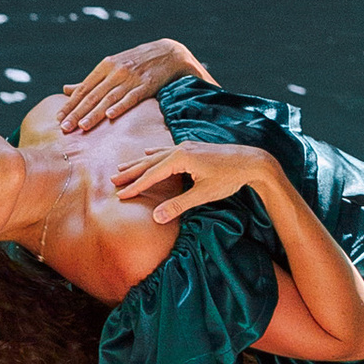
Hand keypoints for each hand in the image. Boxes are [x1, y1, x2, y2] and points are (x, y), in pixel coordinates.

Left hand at [59, 38, 207, 131]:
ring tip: (82, 126)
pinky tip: (110, 115)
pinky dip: (120, 106)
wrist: (169, 53)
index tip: (58, 118)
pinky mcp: (146, 85)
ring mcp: (131, 78)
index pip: (83, 88)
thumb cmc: (136, 62)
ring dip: (94, 113)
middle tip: (64, 128)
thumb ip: (90, 81)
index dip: (70, 104)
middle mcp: (115, 71)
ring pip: (108, 98)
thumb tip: (66, 89)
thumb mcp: (112, 66)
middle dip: (77, 113)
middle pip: (93, 95)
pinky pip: (131, 98)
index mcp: (105, 66)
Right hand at [110, 143, 276, 225]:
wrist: (251, 161)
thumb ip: (179, 205)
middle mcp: (180, 149)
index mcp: (181, 159)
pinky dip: (154, 154)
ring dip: (139, 162)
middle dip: (131, 172)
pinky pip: (166, 150)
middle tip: (112, 180)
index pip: (152, 175)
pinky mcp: (193, 147)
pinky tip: (149, 152)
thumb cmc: (229, 178)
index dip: (135, 186)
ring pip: (156, 155)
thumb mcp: (203, 194)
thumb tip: (156, 217)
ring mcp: (187, 146)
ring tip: (122, 166)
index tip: (120, 194)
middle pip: (149, 162)